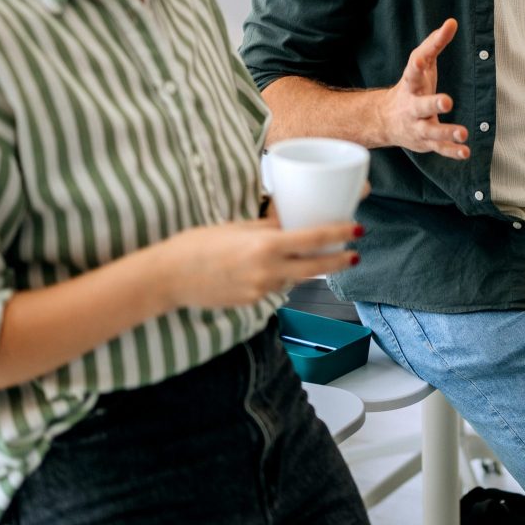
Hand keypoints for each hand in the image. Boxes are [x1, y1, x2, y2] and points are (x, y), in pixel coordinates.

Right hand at [157, 215, 361, 309]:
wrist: (167, 279)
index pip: (313, 239)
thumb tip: (292, 221)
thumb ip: (267, 228)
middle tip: (354, 254)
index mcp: (265, 246)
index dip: (339, 235)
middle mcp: (267, 271)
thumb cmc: (196, 245)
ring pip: (295, 278)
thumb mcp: (236, 228)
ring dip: (307, 269)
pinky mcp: (252, 303)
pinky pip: (276, 288)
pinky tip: (275, 269)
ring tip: (317, 257)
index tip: (357, 231)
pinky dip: (281, 277)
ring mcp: (260, 290)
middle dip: (338, 261)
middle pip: (316, 267)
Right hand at [378, 19, 468, 158]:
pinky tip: (465, 152)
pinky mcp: (426, 142)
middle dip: (433, 104)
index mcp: (410, 85)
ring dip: (446, 132)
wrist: (385, 121)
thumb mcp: (420, 65)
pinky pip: (439, 148)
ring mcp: (418, 126)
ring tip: (463, 133)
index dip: (418, 63)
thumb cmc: (411, 87)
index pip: (412, 71)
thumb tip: (452, 22)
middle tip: (447, 102)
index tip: (423, 56)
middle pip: (420, 106)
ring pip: (431, 131)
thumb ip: (435, 43)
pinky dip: (452, 151)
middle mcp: (412, 107)